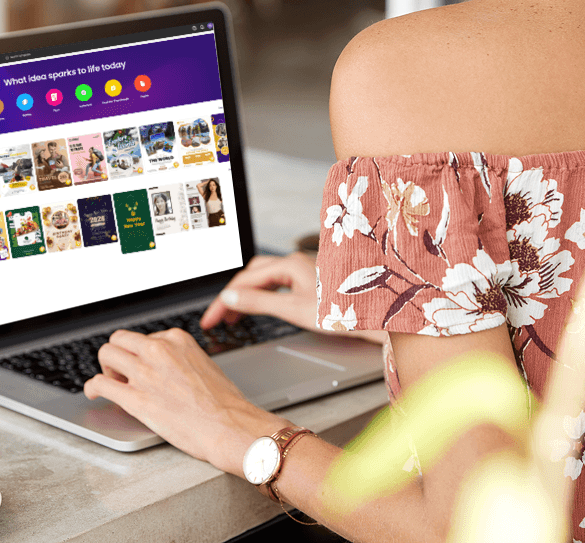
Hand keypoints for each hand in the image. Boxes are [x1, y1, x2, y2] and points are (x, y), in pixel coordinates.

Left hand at [83, 328, 281, 475]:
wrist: (229, 426)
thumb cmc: (223, 402)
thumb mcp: (202, 364)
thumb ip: (178, 358)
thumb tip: (163, 366)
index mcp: (176, 339)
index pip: (144, 337)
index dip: (139, 354)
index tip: (140, 367)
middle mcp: (158, 350)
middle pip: (119, 339)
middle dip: (118, 355)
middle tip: (122, 372)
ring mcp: (145, 373)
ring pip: (106, 354)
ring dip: (105, 368)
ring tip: (112, 382)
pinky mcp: (136, 399)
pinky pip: (100, 384)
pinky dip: (92, 388)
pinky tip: (94, 393)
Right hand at [201, 251, 388, 345]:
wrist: (375, 317)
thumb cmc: (341, 312)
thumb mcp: (293, 310)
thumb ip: (259, 303)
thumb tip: (230, 298)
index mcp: (287, 264)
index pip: (243, 281)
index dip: (223, 302)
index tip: (209, 321)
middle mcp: (293, 262)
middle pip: (250, 275)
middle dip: (231, 295)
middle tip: (217, 319)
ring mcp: (301, 270)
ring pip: (262, 279)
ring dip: (245, 295)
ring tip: (232, 317)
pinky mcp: (307, 281)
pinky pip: (274, 284)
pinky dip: (260, 296)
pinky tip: (258, 308)